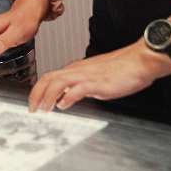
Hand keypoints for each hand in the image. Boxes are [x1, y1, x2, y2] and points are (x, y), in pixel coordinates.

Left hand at [28, 40, 170, 111]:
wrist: (139, 60)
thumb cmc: (122, 69)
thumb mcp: (95, 78)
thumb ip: (81, 84)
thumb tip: (69, 94)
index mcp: (76, 69)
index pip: (50, 76)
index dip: (38, 89)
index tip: (33, 102)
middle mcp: (78, 70)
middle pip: (49, 78)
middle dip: (36, 94)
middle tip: (31, 109)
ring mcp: (88, 75)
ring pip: (59, 82)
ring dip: (48, 96)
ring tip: (43, 109)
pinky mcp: (99, 82)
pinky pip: (79, 88)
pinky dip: (68, 96)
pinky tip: (64, 105)